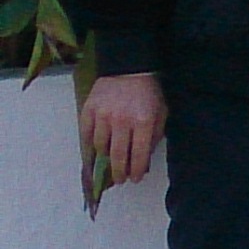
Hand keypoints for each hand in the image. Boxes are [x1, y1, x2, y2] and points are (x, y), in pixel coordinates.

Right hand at [80, 73, 163, 188]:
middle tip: (120, 179)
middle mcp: (122, 121)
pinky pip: (86, 135)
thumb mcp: (161, 112)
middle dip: (119, 172)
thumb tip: (145, 159)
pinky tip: (96, 153)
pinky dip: (91, 147)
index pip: (139, 154)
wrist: (128, 69)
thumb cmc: (148, 92)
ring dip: (106, 159)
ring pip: (101, 147)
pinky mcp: (88, 111)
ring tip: (110, 165)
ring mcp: (102, 116)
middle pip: (117, 155)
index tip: (135, 178)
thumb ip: (155, 135)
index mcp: (143, 121)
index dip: (136, 170)